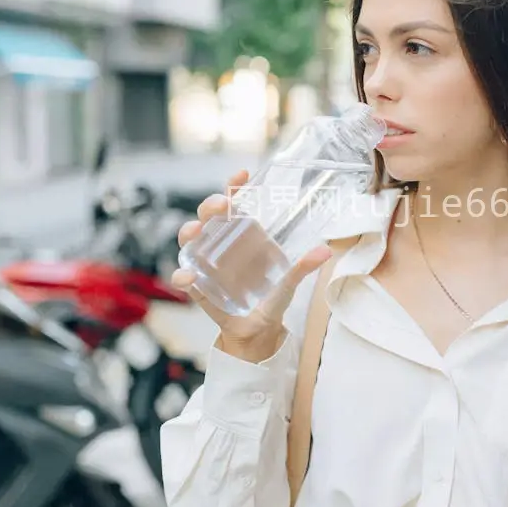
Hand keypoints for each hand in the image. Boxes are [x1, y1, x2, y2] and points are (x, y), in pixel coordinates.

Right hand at [172, 169, 332, 362]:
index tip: (242, 175)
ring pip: (189, 240)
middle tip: (222, 206)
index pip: (234, 204)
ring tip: (196, 231)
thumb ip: (303, 267)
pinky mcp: (198, 287)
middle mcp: (221, 244)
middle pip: (208, 216)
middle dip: (210, 206)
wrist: (258, 332)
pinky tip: (187, 277)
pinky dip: (181, 276)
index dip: (234, 187)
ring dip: (189, 232)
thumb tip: (326, 251)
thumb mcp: (289, 282)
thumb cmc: (272, 298)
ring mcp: (206, 264)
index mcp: (243, 236)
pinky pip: (184, 278)